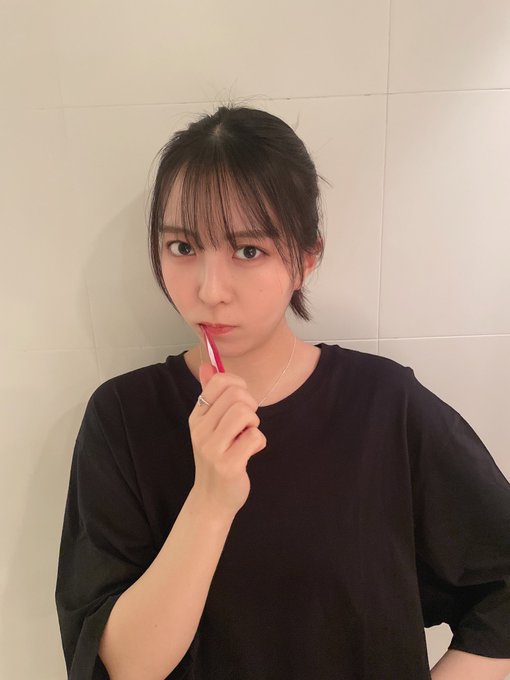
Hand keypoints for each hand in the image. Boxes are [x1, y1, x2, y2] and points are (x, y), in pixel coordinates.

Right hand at [188, 364, 266, 517]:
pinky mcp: (228, 465)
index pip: (219, 381)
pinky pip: (255, 437)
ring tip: (248, 435)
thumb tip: (207, 365)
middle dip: (250, 405)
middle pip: (236, 395)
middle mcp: (201, 430)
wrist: (212, 499)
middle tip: (247, 423)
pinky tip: (250, 451)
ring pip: (244, 413)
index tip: (241, 401)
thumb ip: (210, 395)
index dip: (238, 385)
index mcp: (197, 416)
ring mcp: (213, 448)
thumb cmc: (216, 457)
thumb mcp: (209, 425)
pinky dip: (259, 442)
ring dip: (254, 423)